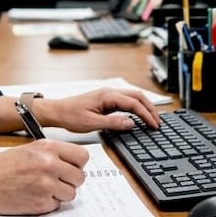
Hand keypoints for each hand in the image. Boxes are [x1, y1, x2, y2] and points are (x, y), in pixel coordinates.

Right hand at [0, 141, 89, 214]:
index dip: (77, 164)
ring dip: (60, 194)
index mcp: (47, 148)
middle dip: (70, 181)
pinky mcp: (41, 203)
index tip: (70, 168)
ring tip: (42, 189)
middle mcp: (49, 164)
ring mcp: (46, 185)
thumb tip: (73, 163)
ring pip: (71, 193)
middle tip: (56, 181)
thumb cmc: (0, 167)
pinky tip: (33, 196)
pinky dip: (48, 204)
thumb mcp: (28, 150)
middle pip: (79, 177)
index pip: (82, 157)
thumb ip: (52, 154)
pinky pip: (56, 205)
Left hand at [35, 87, 159, 132]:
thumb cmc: (70, 116)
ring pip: (132, 97)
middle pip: (137, 96)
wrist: (58, 112)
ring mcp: (108, 94)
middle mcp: (109, 92)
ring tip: (152, 119)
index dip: (146, 114)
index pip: (134, 103)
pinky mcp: (106, 99)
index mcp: (107, 96)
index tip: (153, 125)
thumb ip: (114, 123)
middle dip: (150, 108)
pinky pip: (126, 100)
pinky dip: (136, 107)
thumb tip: (131, 123)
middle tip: (157, 122)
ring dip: (144, 106)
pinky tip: (138, 115)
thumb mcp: (93, 123)